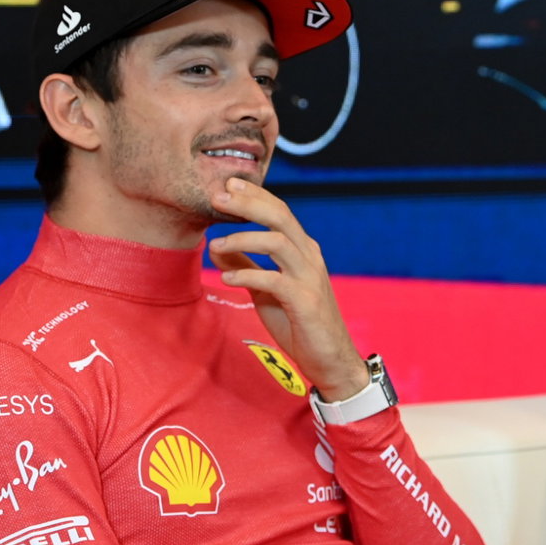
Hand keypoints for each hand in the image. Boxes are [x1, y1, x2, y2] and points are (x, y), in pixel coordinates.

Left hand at [207, 178, 367, 398]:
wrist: (330, 359)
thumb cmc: (299, 324)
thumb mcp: (266, 291)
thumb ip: (246, 267)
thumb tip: (217, 247)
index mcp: (303, 250)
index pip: (280, 212)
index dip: (255, 196)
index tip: (228, 185)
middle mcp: (309, 257)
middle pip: (280, 218)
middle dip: (248, 204)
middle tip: (219, 196)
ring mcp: (309, 278)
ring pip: (278, 242)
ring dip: (243, 239)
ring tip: (215, 244)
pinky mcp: (305, 302)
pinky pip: (275, 280)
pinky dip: (248, 276)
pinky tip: (227, 279)